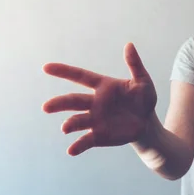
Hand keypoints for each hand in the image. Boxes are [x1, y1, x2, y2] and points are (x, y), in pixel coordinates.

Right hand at [42, 43, 156, 155]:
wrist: (147, 124)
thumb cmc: (143, 99)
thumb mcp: (143, 81)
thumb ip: (134, 64)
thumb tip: (129, 44)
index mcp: (103, 86)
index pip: (80, 76)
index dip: (64, 71)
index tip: (46, 67)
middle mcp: (94, 103)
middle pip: (73, 101)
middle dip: (60, 103)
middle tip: (46, 107)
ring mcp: (95, 120)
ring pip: (78, 121)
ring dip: (70, 124)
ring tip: (65, 128)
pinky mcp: (98, 136)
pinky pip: (85, 141)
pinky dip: (78, 145)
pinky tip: (71, 150)